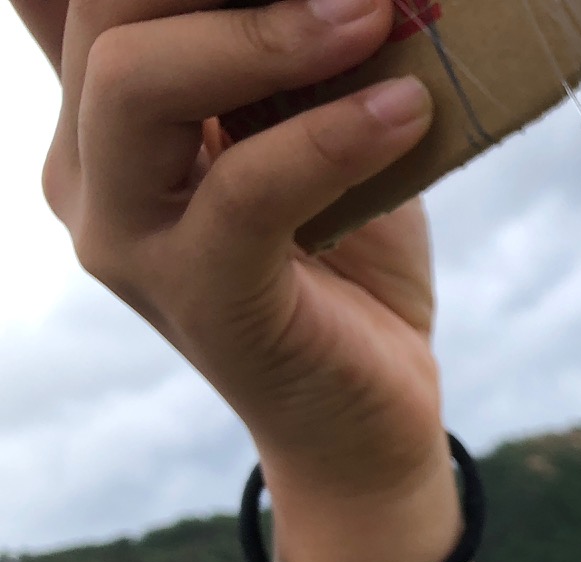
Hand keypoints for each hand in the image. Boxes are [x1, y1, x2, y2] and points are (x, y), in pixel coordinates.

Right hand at [22, 0, 449, 503]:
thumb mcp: (323, 131)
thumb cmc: (351, 263)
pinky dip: (332, 135)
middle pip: (105, 12)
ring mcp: (127, 234)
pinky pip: (246, 188)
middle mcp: (88, 165)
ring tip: (375, 15)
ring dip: (267, 33)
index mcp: (104, 112)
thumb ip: (302, 54)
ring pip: (138, 82)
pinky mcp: (198, 293)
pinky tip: (406, 111)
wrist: (374, 414)